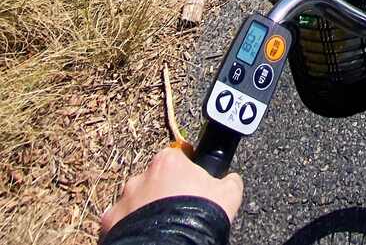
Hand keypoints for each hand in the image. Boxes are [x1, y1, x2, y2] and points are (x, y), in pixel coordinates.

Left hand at [98, 148, 242, 239]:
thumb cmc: (200, 216)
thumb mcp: (228, 194)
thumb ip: (229, 179)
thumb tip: (230, 178)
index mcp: (168, 161)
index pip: (178, 156)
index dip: (187, 171)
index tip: (193, 184)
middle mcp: (141, 175)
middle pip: (155, 178)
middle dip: (164, 190)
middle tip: (178, 208)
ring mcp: (124, 200)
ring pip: (136, 200)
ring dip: (146, 208)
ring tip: (162, 225)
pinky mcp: (110, 223)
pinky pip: (119, 221)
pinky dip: (129, 227)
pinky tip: (146, 235)